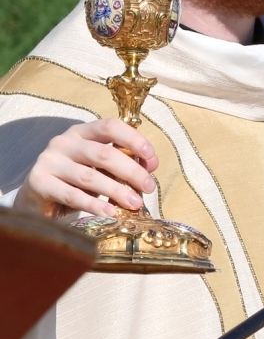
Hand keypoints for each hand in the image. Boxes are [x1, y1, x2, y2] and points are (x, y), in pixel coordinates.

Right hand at [15, 119, 159, 219]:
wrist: (36, 198)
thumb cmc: (74, 181)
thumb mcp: (99, 168)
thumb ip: (122, 163)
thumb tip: (151, 165)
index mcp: (82, 132)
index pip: (110, 126)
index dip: (133, 139)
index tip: (151, 158)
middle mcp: (64, 142)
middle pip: (103, 153)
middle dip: (131, 171)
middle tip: (149, 187)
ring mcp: (50, 161)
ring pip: (89, 176)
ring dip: (116, 191)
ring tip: (135, 204)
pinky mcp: (39, 182)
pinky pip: (71, 195)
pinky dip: (93, 204)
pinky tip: (110, 212)